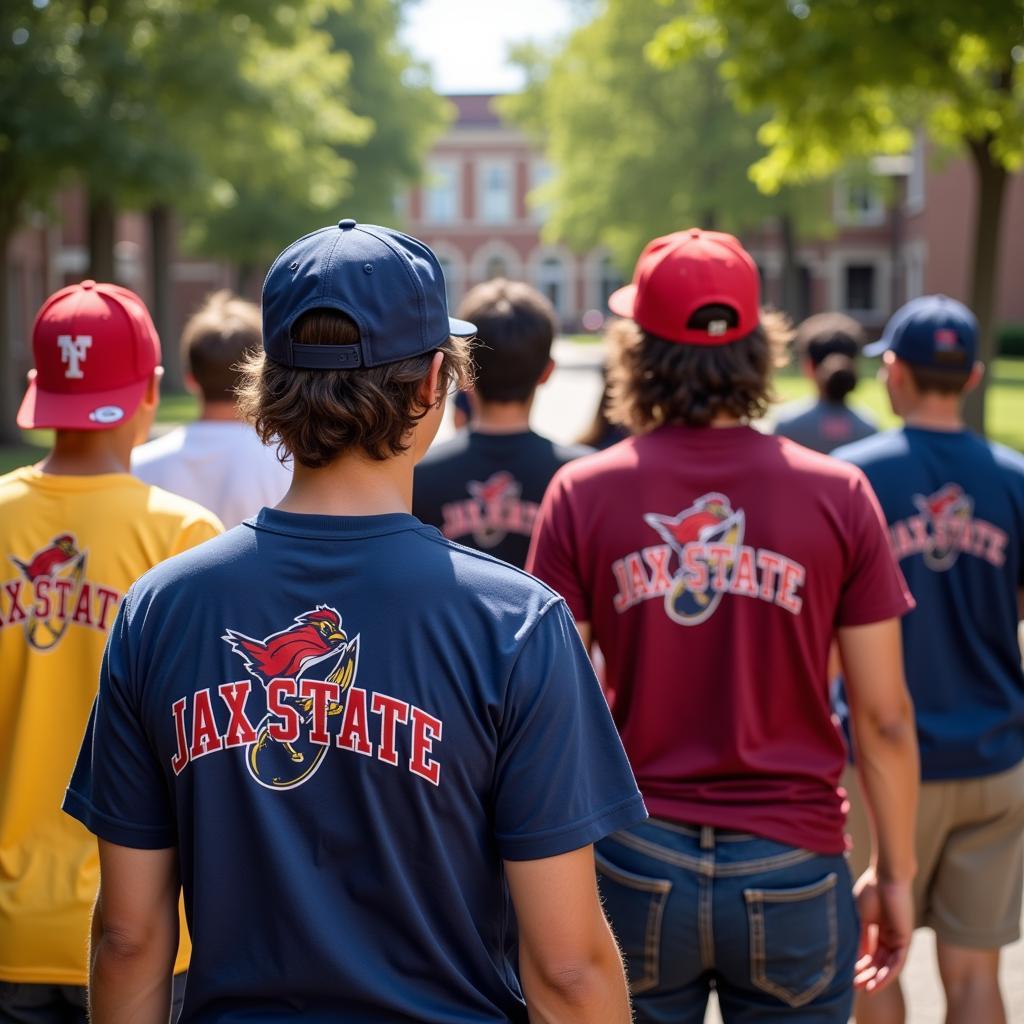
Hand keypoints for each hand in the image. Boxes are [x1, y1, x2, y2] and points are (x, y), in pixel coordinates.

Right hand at [852, 869, 913, 992]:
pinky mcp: (906, 940)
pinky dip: (888, 974)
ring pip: (888, 966)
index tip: (846, 975)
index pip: (868, 954)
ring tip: (865, 989)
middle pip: (878, 963)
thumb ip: (860, 940)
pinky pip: (898, 963)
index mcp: (876, 930)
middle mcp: (888, 937)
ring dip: (877, 979)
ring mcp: (898, 939)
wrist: (885, 877)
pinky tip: (877, 982)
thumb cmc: (870, 891)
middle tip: (853, 986)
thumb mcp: (860, 919)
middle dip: (866, 975)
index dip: (858, 965)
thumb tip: (855, 960)